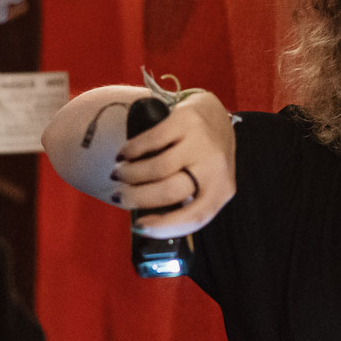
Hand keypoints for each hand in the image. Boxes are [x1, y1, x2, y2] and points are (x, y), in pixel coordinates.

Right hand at [109, 92, 235, 238]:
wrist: (213, 114)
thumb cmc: (202, 156)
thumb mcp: (203, 182)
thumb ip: (182, 201)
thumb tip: (143, 222)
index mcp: (221, 190)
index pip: (194, 217)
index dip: (163, 227)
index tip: (138, 227)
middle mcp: (215, 167)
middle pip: (169, 192)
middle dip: (136, 198)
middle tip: (118, 196)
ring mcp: (202, 142)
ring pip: (158, 168)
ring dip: (130, 175)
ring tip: (119, 175)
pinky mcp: (186, 120)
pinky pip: (151, 141)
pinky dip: (132, 151)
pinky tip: (124, 156)